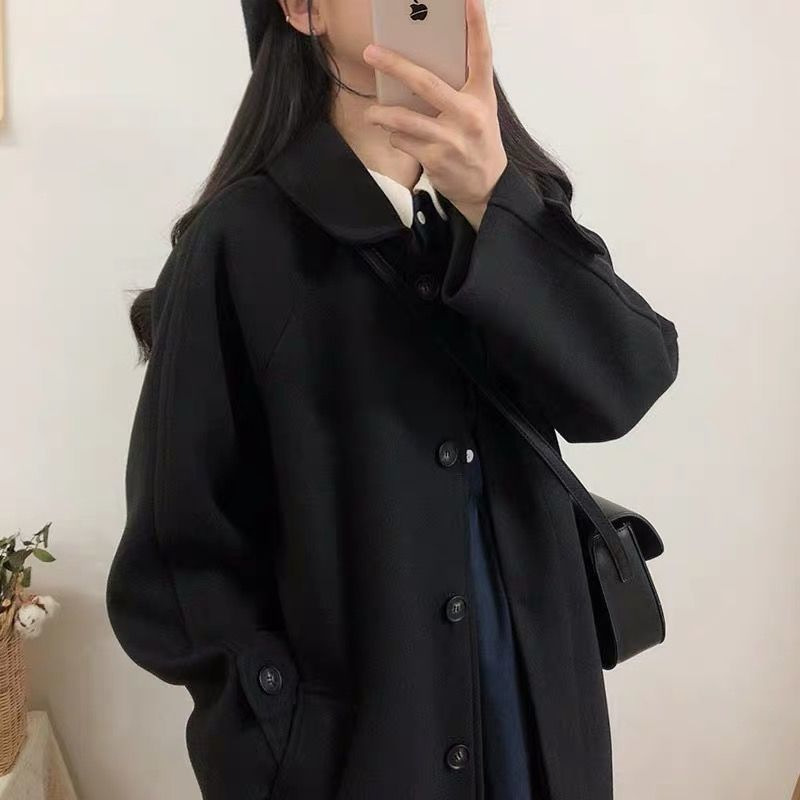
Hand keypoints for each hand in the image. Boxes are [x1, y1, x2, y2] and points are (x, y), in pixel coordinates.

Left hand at [362, 0, 507, 230]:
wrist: (486, 187)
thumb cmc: (477, 142)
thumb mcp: (479, 111)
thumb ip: (457, 89)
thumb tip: (417, 71)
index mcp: (481, 96)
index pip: (481, 54)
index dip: (477, 25)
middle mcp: (467, 114)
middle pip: (425, 82)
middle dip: (394, 65)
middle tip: (371, 52)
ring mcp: (450, 138)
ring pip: (404, 118)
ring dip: (382, 114)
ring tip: (372, 113)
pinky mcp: (434, 159)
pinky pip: (402, 141)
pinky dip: (396, 138)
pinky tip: (399, 138)